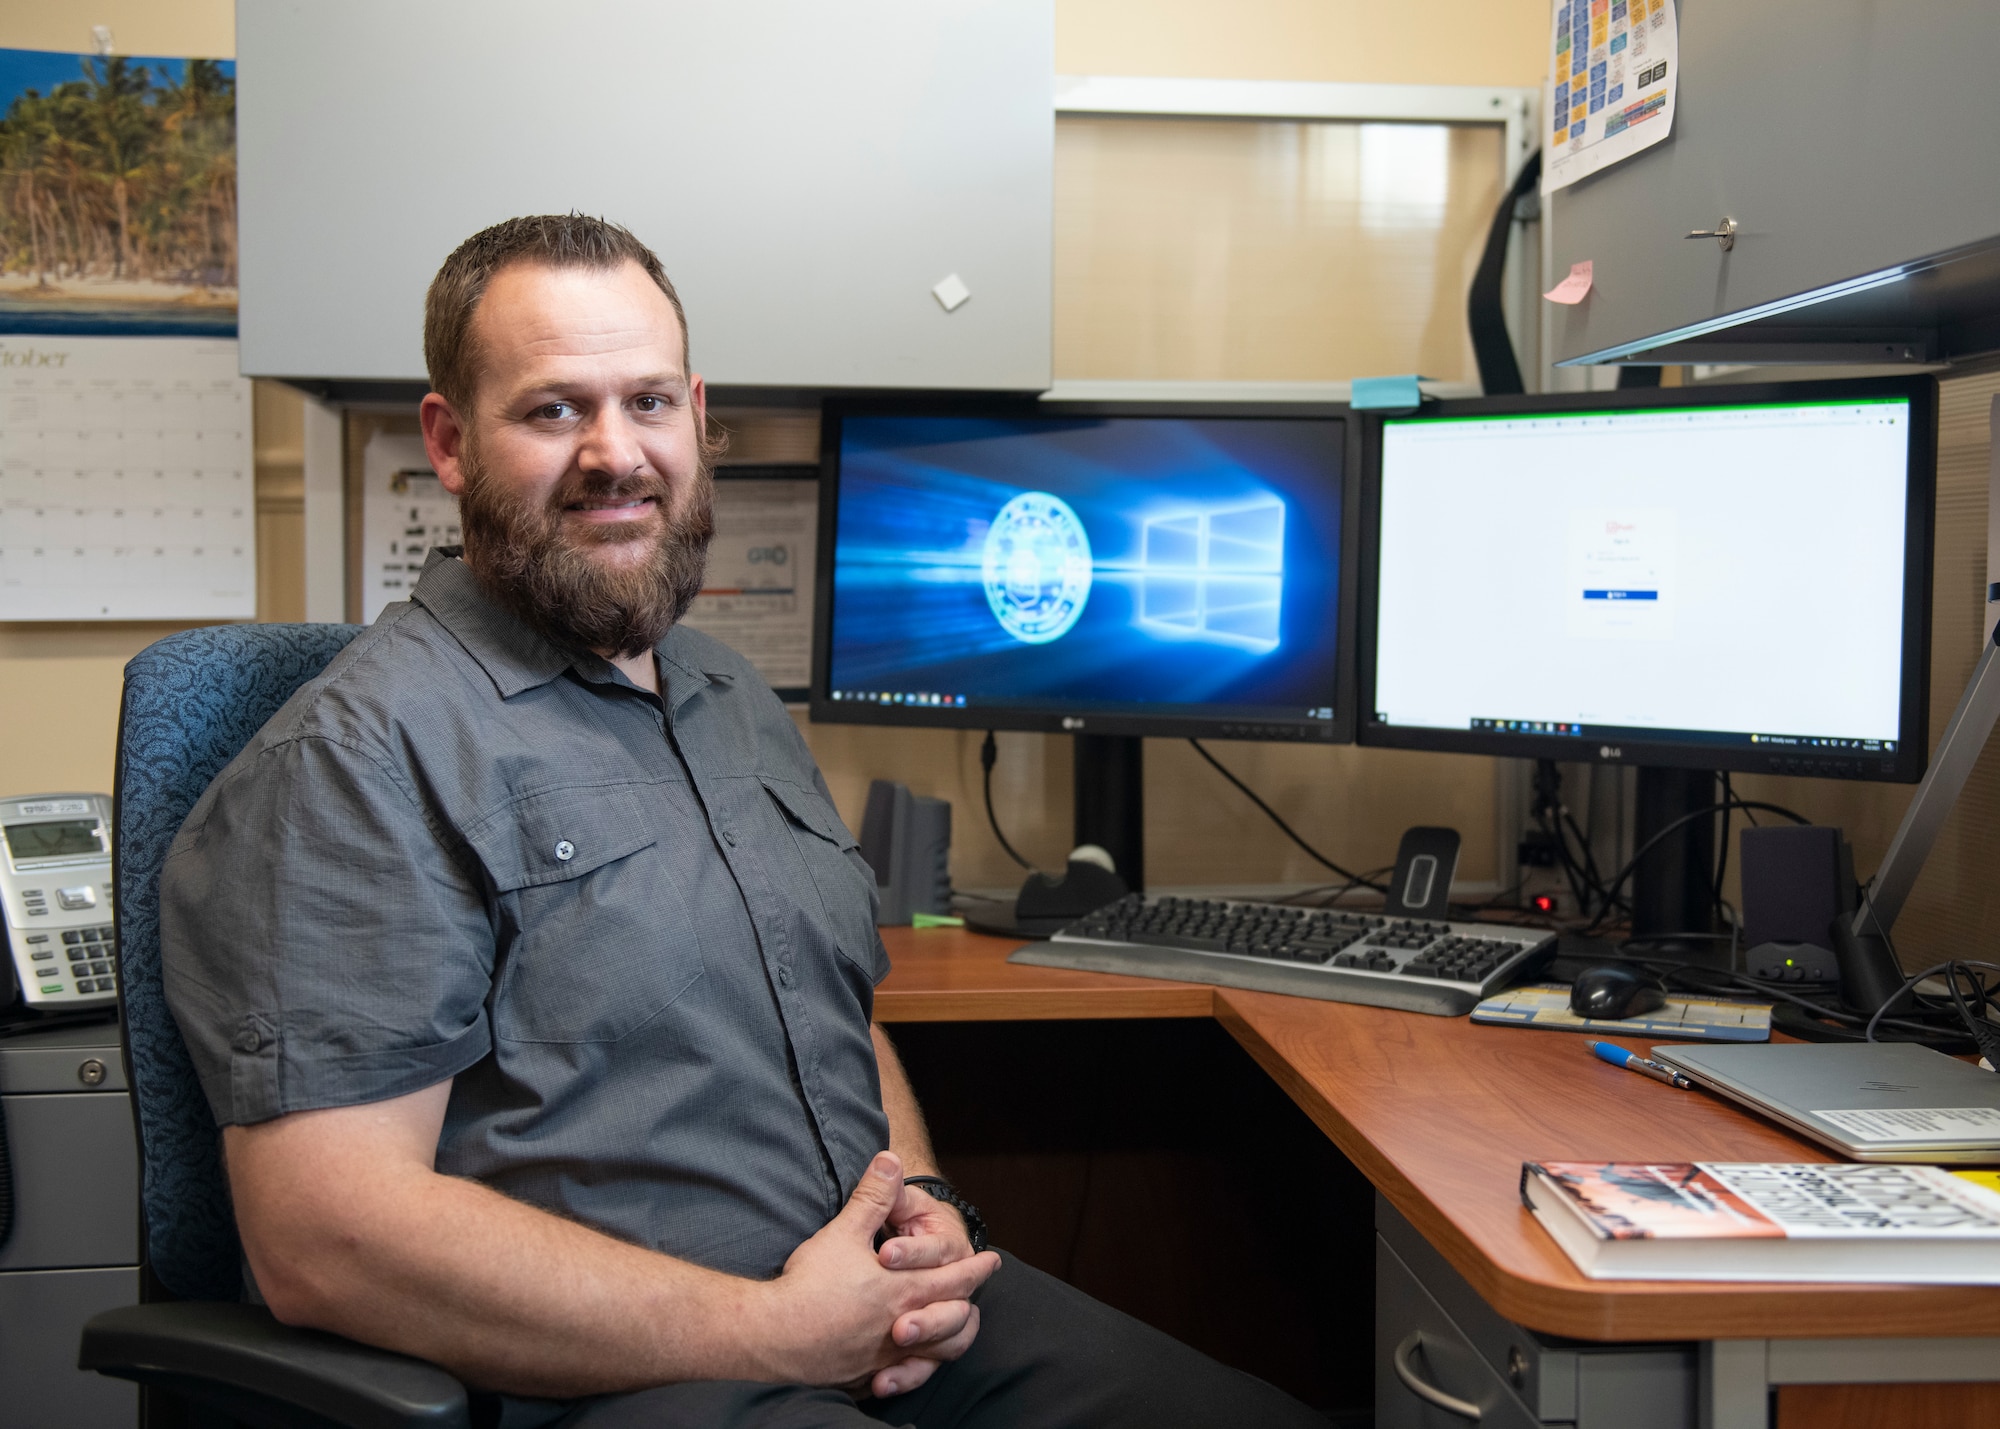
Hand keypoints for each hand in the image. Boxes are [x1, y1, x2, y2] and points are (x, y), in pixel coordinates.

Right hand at [757, 1152, 998, 1398]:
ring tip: (960, 1325)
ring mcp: (886, 1356)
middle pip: (953, 1314)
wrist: (774, 1337)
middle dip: (970, 1297)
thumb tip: (891, 1159)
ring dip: (953, 1334)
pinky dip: (919, 1367)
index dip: (975, 1268)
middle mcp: (903, 1325)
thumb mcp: (844, 1232)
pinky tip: (914, 1361)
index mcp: (904, 1289)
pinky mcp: (866, 1375)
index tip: (991, 1261)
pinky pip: (905, 1375)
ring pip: (937, 1351)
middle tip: (981, 1289)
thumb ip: (873, 1197)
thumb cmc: (810, 1285)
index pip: (954, 1278)